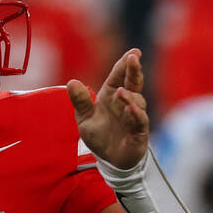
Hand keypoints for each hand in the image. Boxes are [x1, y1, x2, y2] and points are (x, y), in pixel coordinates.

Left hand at [66, 49, 149, 169]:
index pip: (119, 76)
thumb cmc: (100, 136)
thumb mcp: (84, 118)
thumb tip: (72, 82)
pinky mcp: (139, 132)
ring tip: (121, 92)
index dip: (125, 64)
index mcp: (112, 96)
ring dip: (130, 96)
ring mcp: (134, 116)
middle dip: (134, 70)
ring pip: (137, 101)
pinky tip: (131, 108)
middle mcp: (125, 103)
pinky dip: (136, 114)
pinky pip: (140, 120)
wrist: (109, 160)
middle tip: (134, 58)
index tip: (133, 52)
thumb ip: (80, 101)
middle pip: (133, 83)